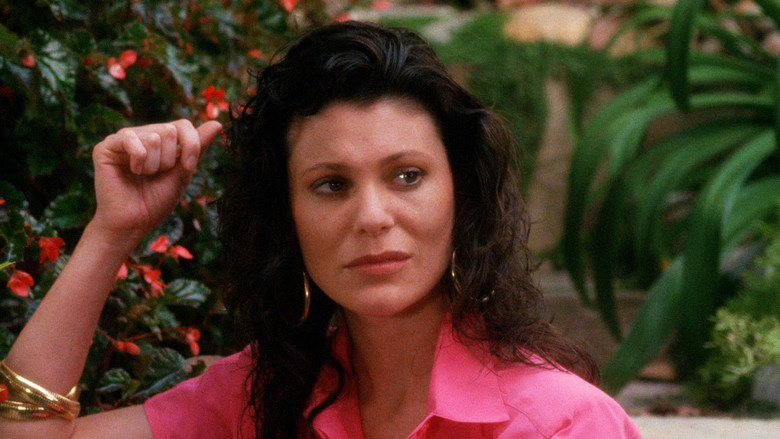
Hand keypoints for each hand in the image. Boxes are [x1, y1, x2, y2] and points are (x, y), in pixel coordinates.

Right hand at [91, 119, 222, 244]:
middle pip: (170, 131)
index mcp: (162, 140)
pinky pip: (130, 139)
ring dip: (154, 165)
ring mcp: (124, 139)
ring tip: (143, 176)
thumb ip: (197, 147)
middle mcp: (143, 135)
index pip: (184, 125)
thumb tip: (217, 123)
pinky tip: (132, 171)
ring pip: (154, 137)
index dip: (191, 145)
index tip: (188, 167)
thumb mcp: (184, 173)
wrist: (134, 223)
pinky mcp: (106, 147)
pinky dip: (138, 159)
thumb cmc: (157, 201)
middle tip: (155, 175)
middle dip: (169, 160)